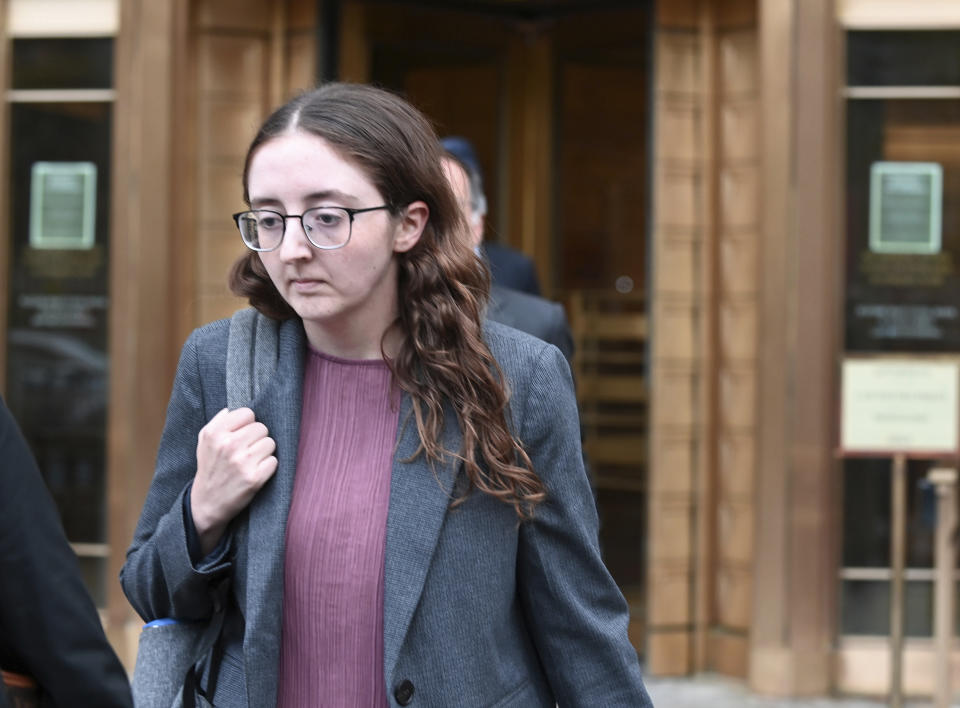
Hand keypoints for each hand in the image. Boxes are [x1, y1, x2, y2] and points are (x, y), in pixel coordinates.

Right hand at [190, 407, 276, 553]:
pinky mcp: (254, 478)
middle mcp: (228, 445)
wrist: (207, 503)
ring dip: (264, 452)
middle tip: (247, 451)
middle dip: (257, 439)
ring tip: (251, 462)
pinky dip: (268, 467)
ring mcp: (242, 462)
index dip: (247, 424)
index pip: (248, 413)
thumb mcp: (204, 442)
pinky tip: (256, 472)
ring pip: (270, 443)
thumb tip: (232, 409)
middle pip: (262, 428)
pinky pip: (274, 461)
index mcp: (215, 433)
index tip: (242, 435)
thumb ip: (218, 422)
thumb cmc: (210, 469)